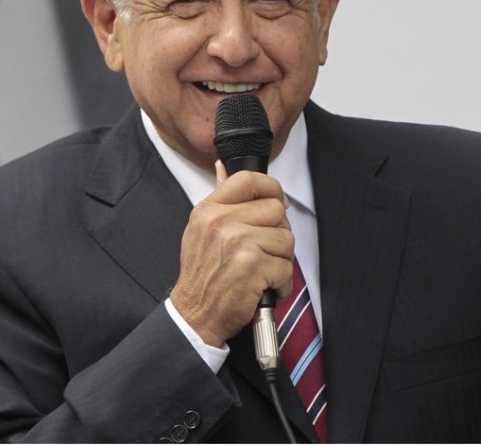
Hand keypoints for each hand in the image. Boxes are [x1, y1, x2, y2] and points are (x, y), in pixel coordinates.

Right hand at [169, 162, 294, 346]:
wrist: (194, 314)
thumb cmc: (202, 274)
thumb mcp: (201, 229)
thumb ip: (219, 199)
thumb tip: (223, 166)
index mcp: (209, 210)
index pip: (248, 179)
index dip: (271, 188)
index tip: (276, 202)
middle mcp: (222, 222)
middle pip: (276, 210)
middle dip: (277, 232)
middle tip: (263, 250)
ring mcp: (238, 243)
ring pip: (286, 239)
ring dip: (280, 260)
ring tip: (261, 271)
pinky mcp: (253, 266)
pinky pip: (286, 267)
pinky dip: (280, 283)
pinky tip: (262, 288)